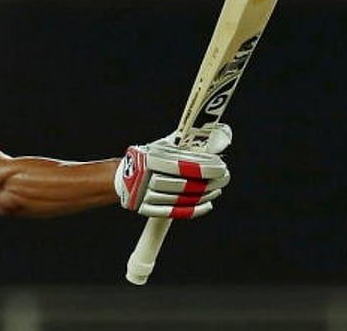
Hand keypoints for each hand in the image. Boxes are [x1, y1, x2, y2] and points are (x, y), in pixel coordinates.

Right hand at [115, 123, 231, 218]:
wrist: (121, 176)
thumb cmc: (150, 157)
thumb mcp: (164, 145)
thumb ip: (187, 141)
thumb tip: (215, 134)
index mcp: (150, 158)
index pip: (183, 166)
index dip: (205, 169)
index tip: (222, 168)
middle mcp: (145, 177)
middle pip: (184, 185)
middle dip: (208, 183)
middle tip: (224, 179)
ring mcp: (144, 195)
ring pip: (181, 199)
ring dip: (204, 196)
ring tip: (217, 190)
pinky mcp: (145, 209)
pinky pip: (174, 212)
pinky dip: (193, 210)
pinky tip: (207, 205)